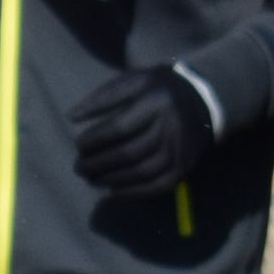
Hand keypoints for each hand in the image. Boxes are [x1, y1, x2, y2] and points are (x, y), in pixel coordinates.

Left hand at [67, 63, 218, 197]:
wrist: (202, 101)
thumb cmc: (156, 90)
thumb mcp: (133, 81)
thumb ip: (102, 97)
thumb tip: (71, 117)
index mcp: (157, 101)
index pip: (120, 127)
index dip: (95, 140)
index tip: (78, 145)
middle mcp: (172, 127)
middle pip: (129, 153)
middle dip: (98, 164)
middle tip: (79, 167)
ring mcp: (180, 150)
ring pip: (142, 172)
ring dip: (111, 180)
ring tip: (91, 179)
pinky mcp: (184, 167)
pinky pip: (157, 186)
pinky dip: (132, 193)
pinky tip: (112, 192)